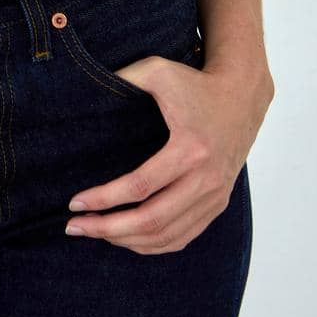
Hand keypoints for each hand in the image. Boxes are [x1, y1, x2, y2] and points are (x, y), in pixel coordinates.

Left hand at [65, 53, 273, 253]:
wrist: (241, 97)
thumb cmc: (195, 83)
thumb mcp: (159, 71)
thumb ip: (125, 78)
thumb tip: (86, 92)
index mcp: (190, 148)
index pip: (140, 186)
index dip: (104, 198)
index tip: (75, 202)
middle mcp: (205, 179)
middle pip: (152, 220)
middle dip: (108, 228)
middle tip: (75, 227)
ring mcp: (214, 196)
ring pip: (166, 235)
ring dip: (127, 240)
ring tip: (95, 231)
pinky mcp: (217, 204)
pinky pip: (183, 237)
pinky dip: (152, 245)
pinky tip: (127, 239)